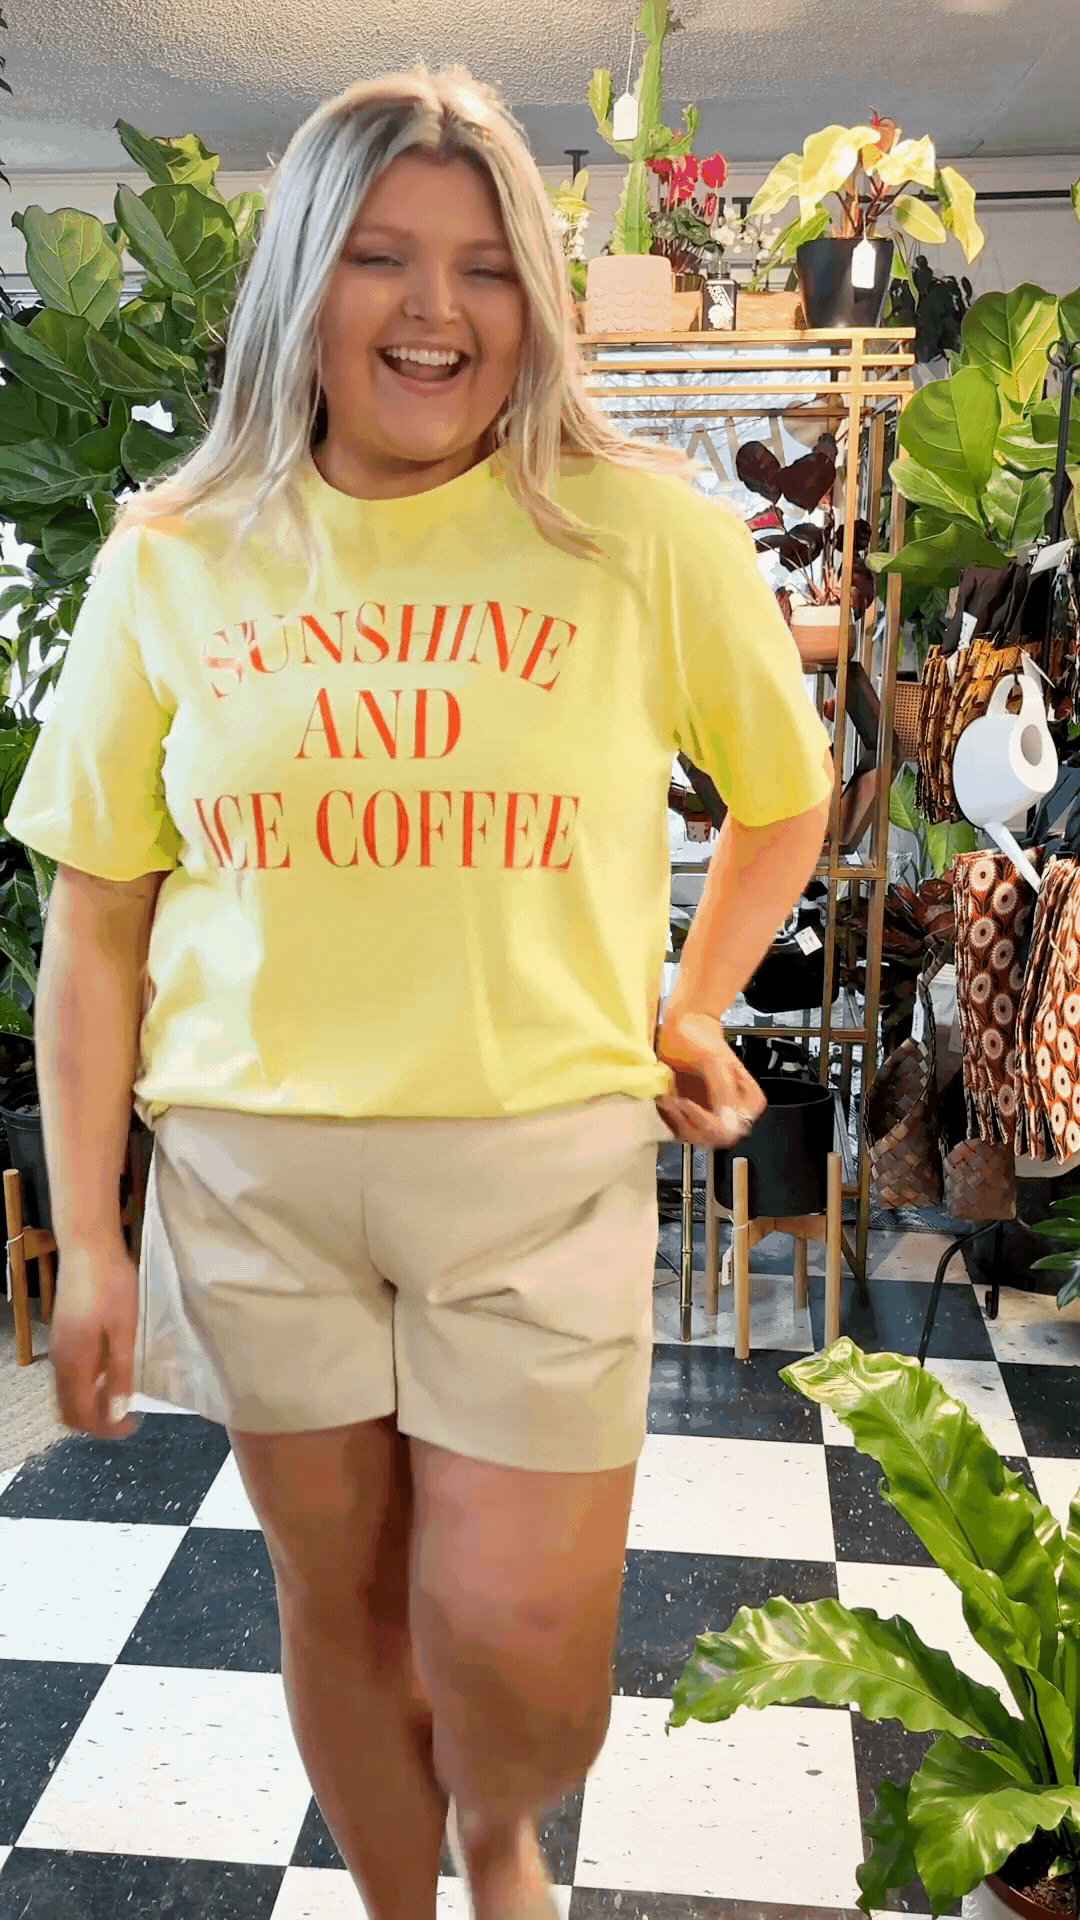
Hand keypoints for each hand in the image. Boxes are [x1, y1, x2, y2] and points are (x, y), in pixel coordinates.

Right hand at [49, 1242, 141, 1440]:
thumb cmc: (111, 1286)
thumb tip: (118, 1413)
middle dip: (96, 1422)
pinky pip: (69, 1376)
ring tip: (122, 1395)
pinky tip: (110, 1372)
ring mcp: (58, 1348)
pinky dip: (86, 1386)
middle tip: (127, 1417)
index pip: (81, 1416)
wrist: (87, 1247)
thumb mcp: (124, 1331)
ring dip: (90, 1404)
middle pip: (69, 1410)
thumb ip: (119, 1373)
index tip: (133, 1424)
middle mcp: (59, 1362)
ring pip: (67, 1393)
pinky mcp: (62, 1336)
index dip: (106, 1429)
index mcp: (74, 1364)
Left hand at [654, 1007, 767, 1147]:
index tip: (687, 1103)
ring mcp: (714, 1117)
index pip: (734, 1129)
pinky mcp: (694, 1118)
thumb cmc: (701, 1040)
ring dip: (678, 1119)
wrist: (684, 1030)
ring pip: (697, 1138)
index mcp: (750, 1101)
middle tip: (674, 1100)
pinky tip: (667, 1098)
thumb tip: (728, 1120)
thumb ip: (722, 1089)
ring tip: (669, 1096)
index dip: (710, 1123)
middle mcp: (735, 1113)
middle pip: (715, 1138)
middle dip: (690, 1122)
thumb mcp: (713, 1059)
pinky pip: (683, 1131)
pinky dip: (671, 1118)